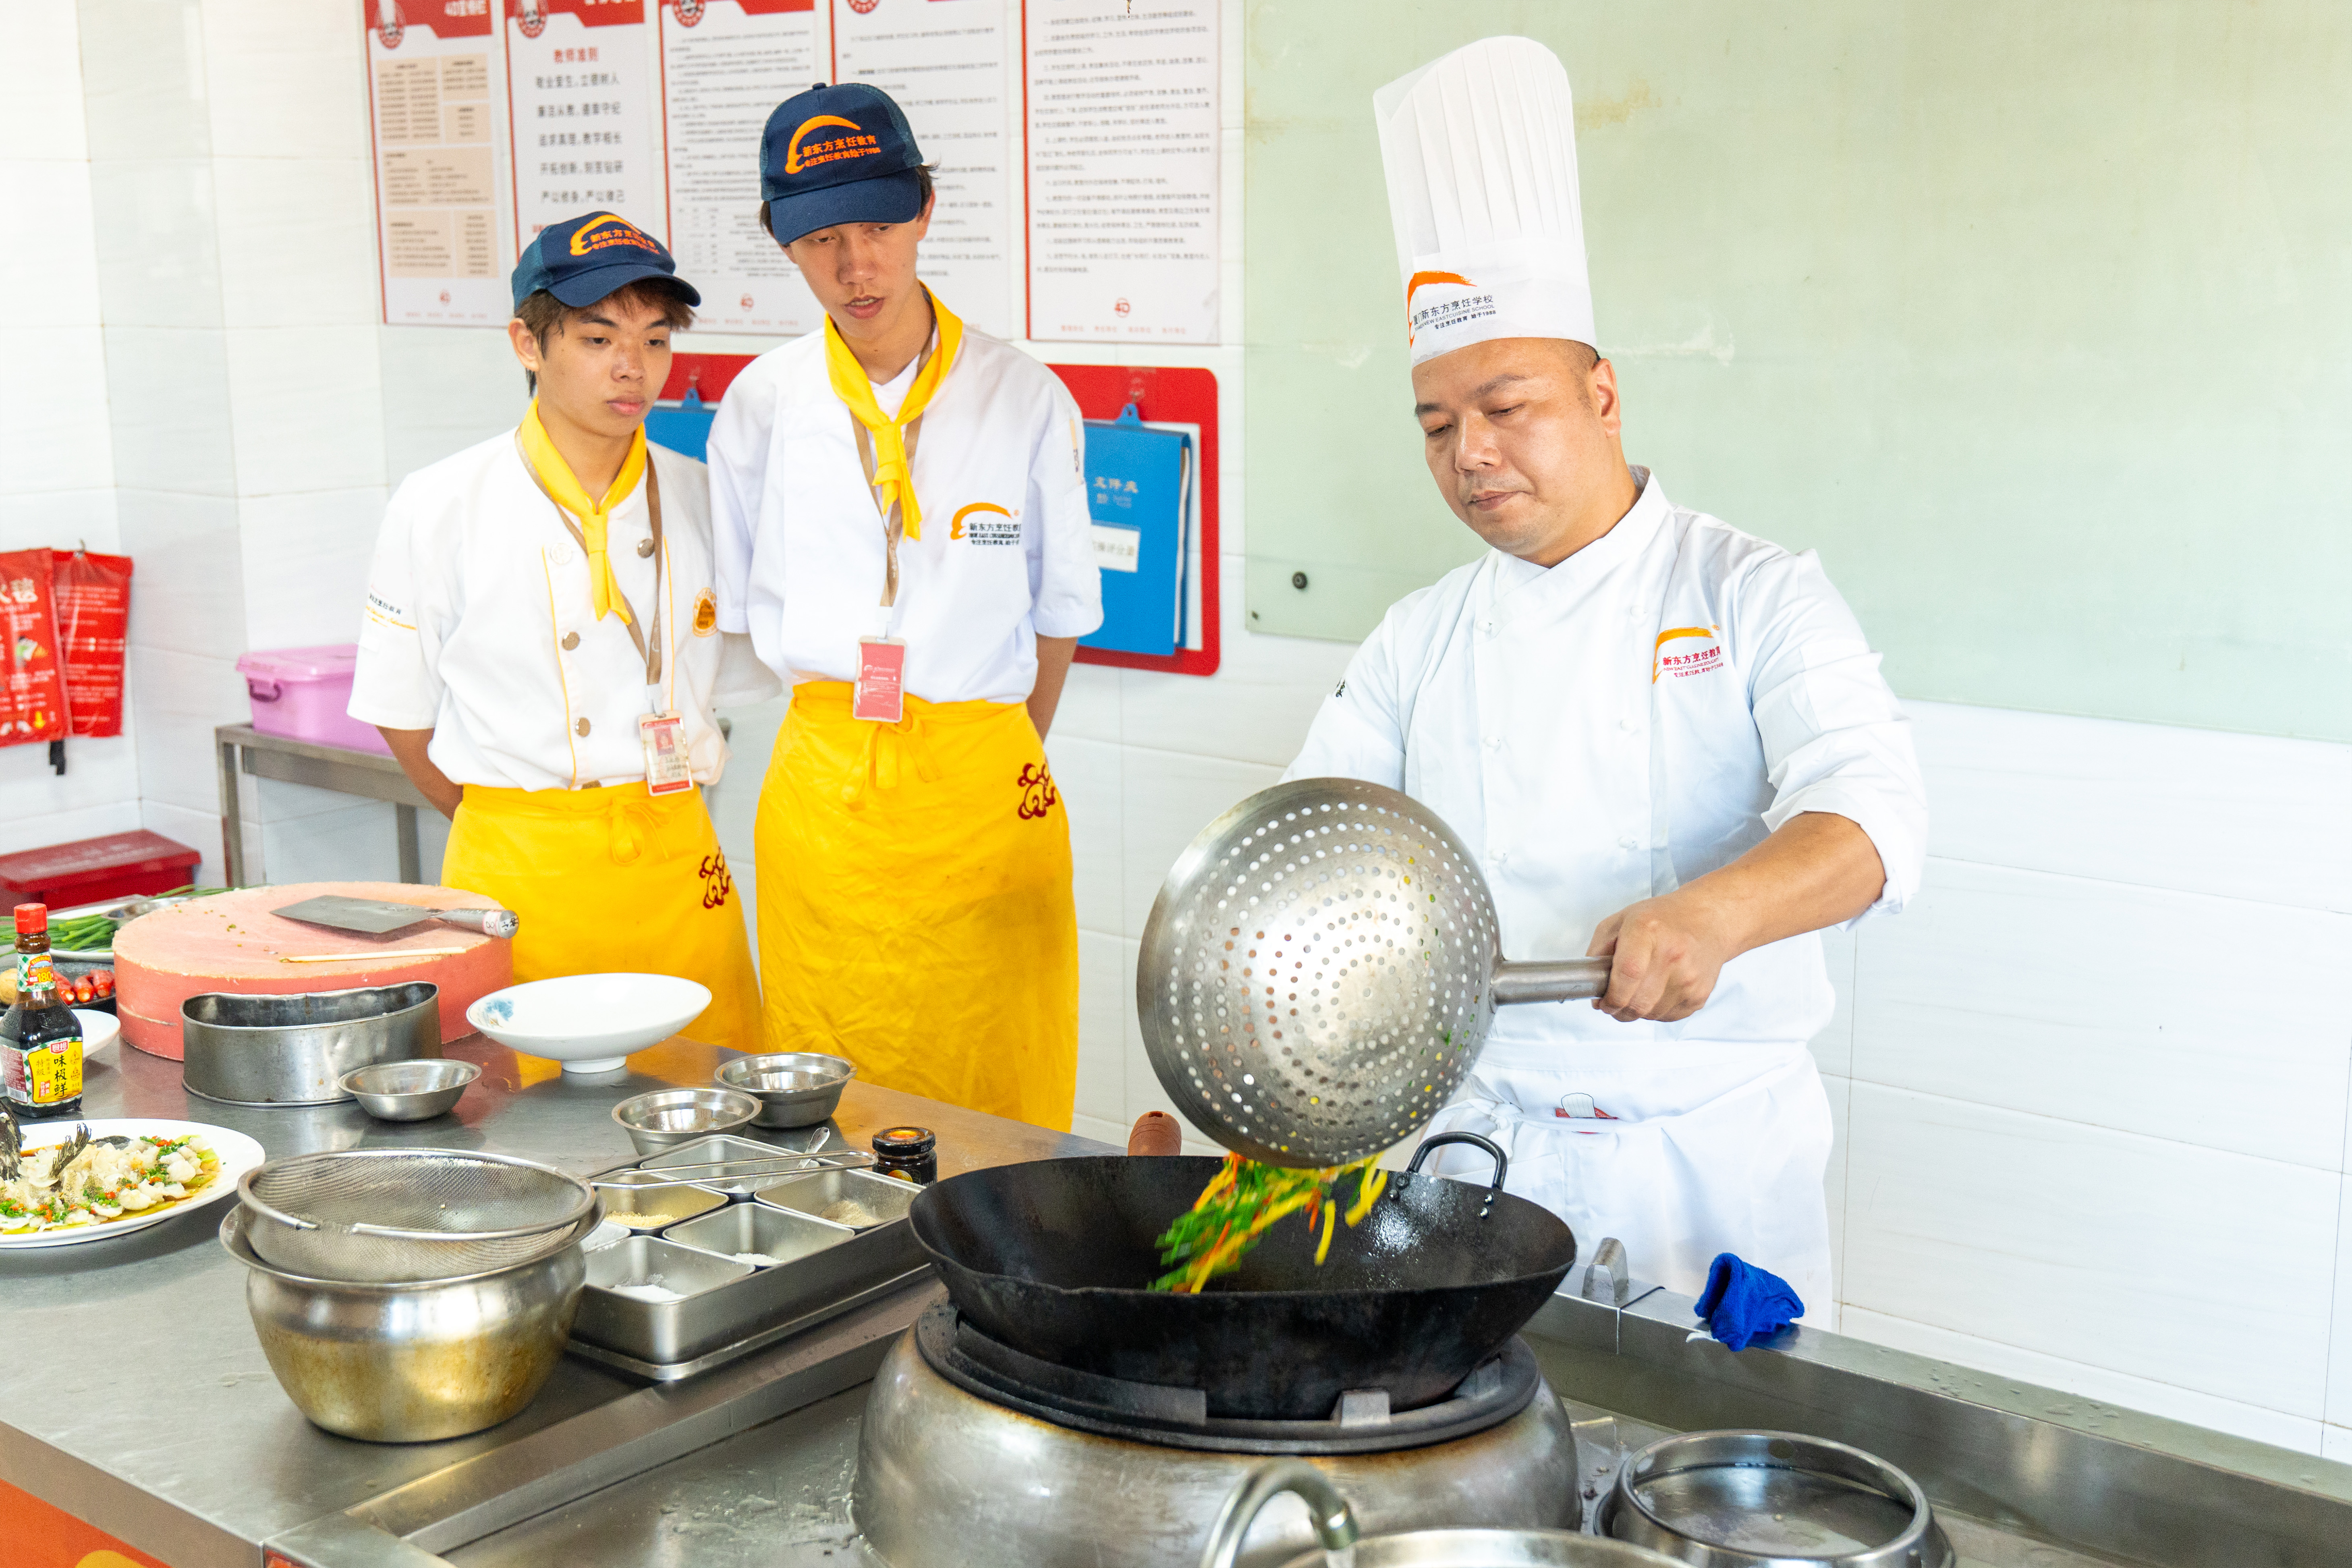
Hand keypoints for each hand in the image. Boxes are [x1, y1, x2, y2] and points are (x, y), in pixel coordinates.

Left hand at [1586, 890, 1735, 1023]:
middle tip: (1614, 1001)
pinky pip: (1668, 1017)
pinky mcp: (1700, 995)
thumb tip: (1591, 986)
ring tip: (1638, 990)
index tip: (1603, 1002)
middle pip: (1638, 1003)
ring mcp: (1690, 978)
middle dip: (1619, 1009)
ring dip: (1637, 1010)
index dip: (1611, 997)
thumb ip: (1598, 950)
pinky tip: (1658, 990)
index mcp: (1647, 930)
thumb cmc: (1663, 919)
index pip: (1627, 975)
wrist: (1709, 921)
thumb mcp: (1621, 921)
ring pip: (1651, 1014)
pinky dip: (1656, 1010)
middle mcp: (1672, 954)